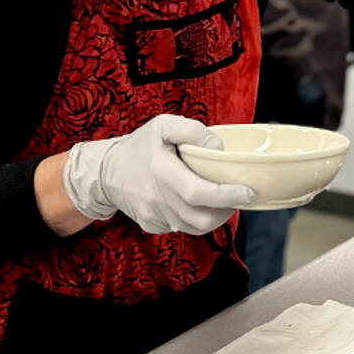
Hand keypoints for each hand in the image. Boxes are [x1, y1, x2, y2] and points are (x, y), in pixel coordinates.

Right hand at [62, 114, 252, 234]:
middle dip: (227, 210)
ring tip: (222, 199)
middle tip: (238, 195)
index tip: (247, 192)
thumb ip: (192, 131)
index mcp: (160, 171)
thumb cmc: (139, 146)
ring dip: (215, 216)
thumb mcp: (163, 125)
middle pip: (201, 218)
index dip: (226, 196)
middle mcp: (156, 198)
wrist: (105, 172)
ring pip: (194, 227)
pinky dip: (196, 218)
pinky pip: (181, 227)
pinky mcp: (152, 226)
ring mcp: (153, 216)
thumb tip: (218, 148)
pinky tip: (198, 202)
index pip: (198, 193)